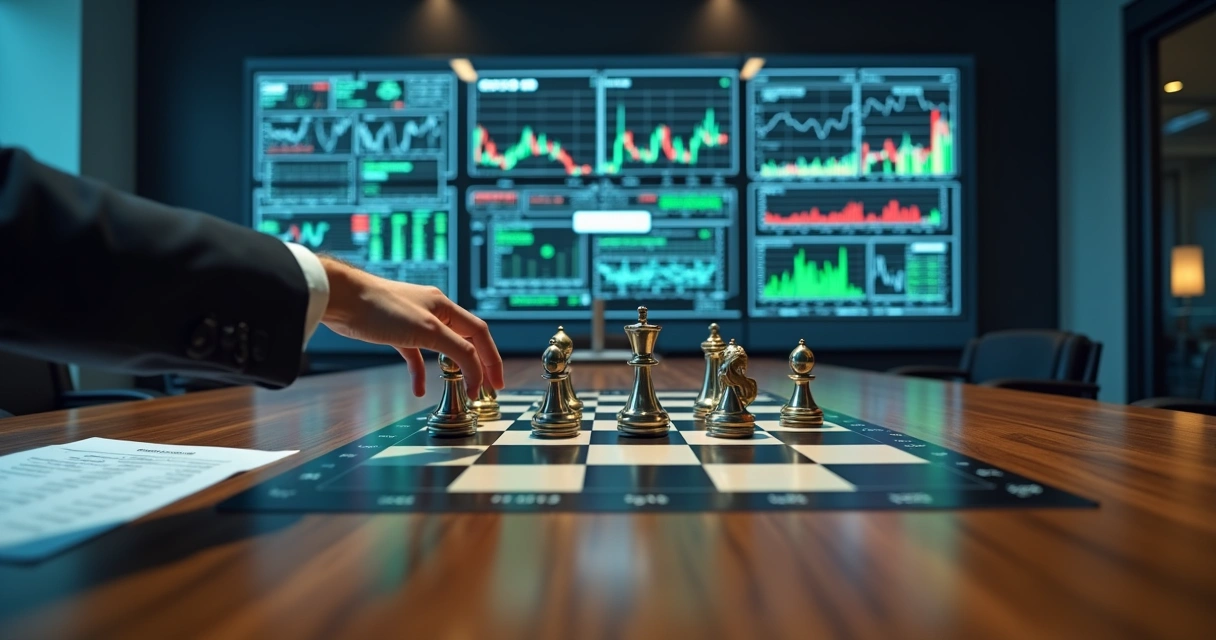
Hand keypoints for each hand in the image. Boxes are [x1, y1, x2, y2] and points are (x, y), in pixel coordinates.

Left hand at [317, 257, 503, 396]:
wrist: (341, 299)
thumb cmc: (381, 307)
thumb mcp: (427, 331)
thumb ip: (457, 350)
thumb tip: (475, 371)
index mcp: (445, 307)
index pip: (479, 333)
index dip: (492, 359)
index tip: (496, 383)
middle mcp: (434, 312)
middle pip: (465, 340)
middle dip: (478, 365)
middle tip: (485, 388)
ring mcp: (414, 322)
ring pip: (443, 349)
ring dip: (453, 369)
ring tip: (462, 388)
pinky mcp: (395, 333)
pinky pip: (415, 355)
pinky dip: (420, 372)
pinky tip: (419, 389)